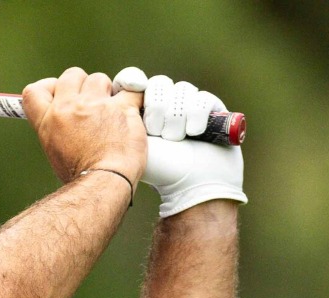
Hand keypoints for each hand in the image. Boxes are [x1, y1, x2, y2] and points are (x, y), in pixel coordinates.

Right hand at [21, 68, 145, 186]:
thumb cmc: (81, 175)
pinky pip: (131, 90)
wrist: (104, 181)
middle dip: (81, 85)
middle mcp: (70, 108)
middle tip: (89, 103)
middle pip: (71, 75)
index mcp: (49, 121)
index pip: (34, 91)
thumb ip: (57, 130)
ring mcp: (96, 105)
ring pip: (99, 79)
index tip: (59, 93)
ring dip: (105, 91)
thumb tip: (64, 123)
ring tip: (110, 111)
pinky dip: (134, 97)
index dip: (48, 87)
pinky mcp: (122, 107)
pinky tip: (133, 109)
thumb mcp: (55, 152)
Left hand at [114, 67, 246, 217]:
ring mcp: (190, 106)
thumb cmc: (160, 169)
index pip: (134, 80)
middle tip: (158, 132)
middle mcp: (166, 106)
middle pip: (159, 83)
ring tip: (176, 139)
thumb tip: (115, 92)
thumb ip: (121, 117)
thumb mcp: (132, 142)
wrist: (192, 186)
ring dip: (177, 117)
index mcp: (142, 111)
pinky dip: (197, 115)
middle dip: (158, 108)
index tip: (132, 87)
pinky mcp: (212, 109)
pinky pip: (202, 98)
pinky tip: (195, 132)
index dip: (132, 80)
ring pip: (181, 90)